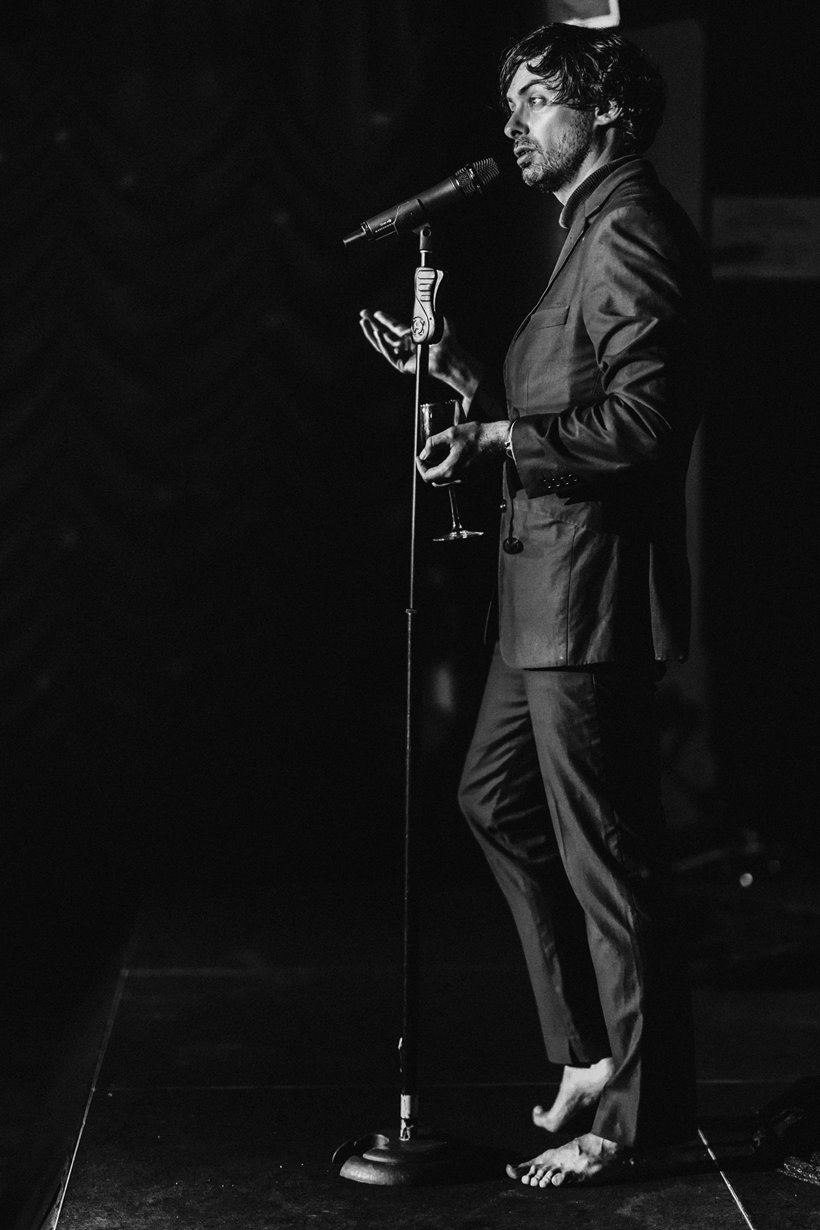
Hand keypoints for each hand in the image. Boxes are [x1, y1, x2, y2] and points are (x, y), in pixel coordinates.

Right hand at [358, 308, 481, 401]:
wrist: (450, 355)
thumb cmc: (447, 340)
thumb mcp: (438, 319)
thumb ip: (431, 308)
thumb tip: (428, 295)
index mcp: (413, 337)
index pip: (394, 327)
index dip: (384, 320)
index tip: (376, 313)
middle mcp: (406, 346)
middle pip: (385, 335)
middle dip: (372, 325)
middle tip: (362, 314)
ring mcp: (403, 356)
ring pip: (382, 345)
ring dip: (372, 334)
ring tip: (363, 322)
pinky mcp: (402, 365)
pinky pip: (389, 354)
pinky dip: (382, 344)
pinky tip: (377, 334)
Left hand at [416, 420, 507, 484]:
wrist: (500, 440)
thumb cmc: (477, 436)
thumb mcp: (450, 433)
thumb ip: (433, 444)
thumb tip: (424, 453)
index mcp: (450, 470)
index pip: (427, 477)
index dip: (420, 467)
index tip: (420, 457)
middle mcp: (458, 479)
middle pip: (436, 481)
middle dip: (429, 469)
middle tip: (429, 456)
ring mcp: (468, 479)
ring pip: (447, 480)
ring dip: (441, 469)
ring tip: (441, 454)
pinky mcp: (475, 477)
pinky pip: (458, 477)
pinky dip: (452, 469)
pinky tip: (455, 455)